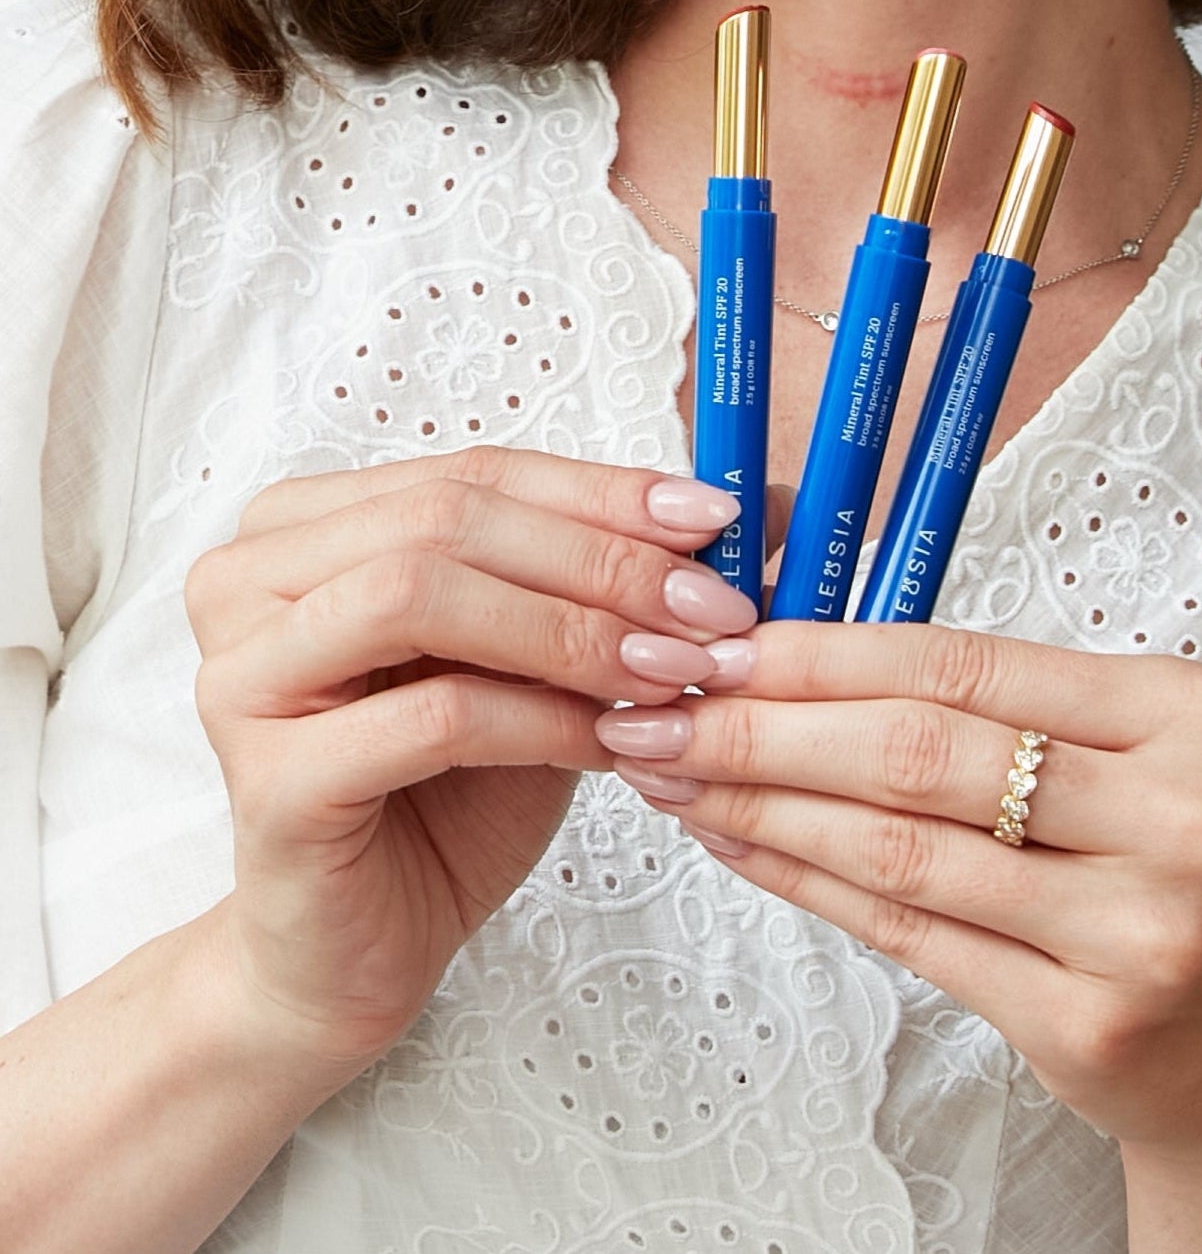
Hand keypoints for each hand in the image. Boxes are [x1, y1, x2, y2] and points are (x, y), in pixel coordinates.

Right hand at [183, 446, 755, 1068]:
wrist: (359, 945)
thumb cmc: (448, 789)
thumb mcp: (534, 658)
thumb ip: (597, 577)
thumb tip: (744, 512)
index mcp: (304, 523)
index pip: (474, 471)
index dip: (601, 490)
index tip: (715, 519)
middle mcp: (247, 579)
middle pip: (446, 519)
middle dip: (599, 559)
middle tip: (711, 611)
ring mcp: (242, 677)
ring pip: (420, 595)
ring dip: (570, 630)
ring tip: (674, 674)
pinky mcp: (268, 782)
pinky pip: (430, 716)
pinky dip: (540, 720)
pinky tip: (613, 743)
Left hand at [597, 625, 1201, 1247]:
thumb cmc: (1182, 880)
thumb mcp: (1145, 759)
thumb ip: (1012, 707)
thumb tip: (814, 651)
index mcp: (1192, 715)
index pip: (972, 665)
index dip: (833, 654)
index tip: (730, 644)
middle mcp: (1180, 815)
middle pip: (927, 752)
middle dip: (772, 727)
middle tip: (667, 708)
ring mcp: (1141, 929)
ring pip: (905, 848)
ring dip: (769, 806)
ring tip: (681, 775)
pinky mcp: (1090, 1023)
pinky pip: (913, 937)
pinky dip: (812, 884)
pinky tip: (746, 848)